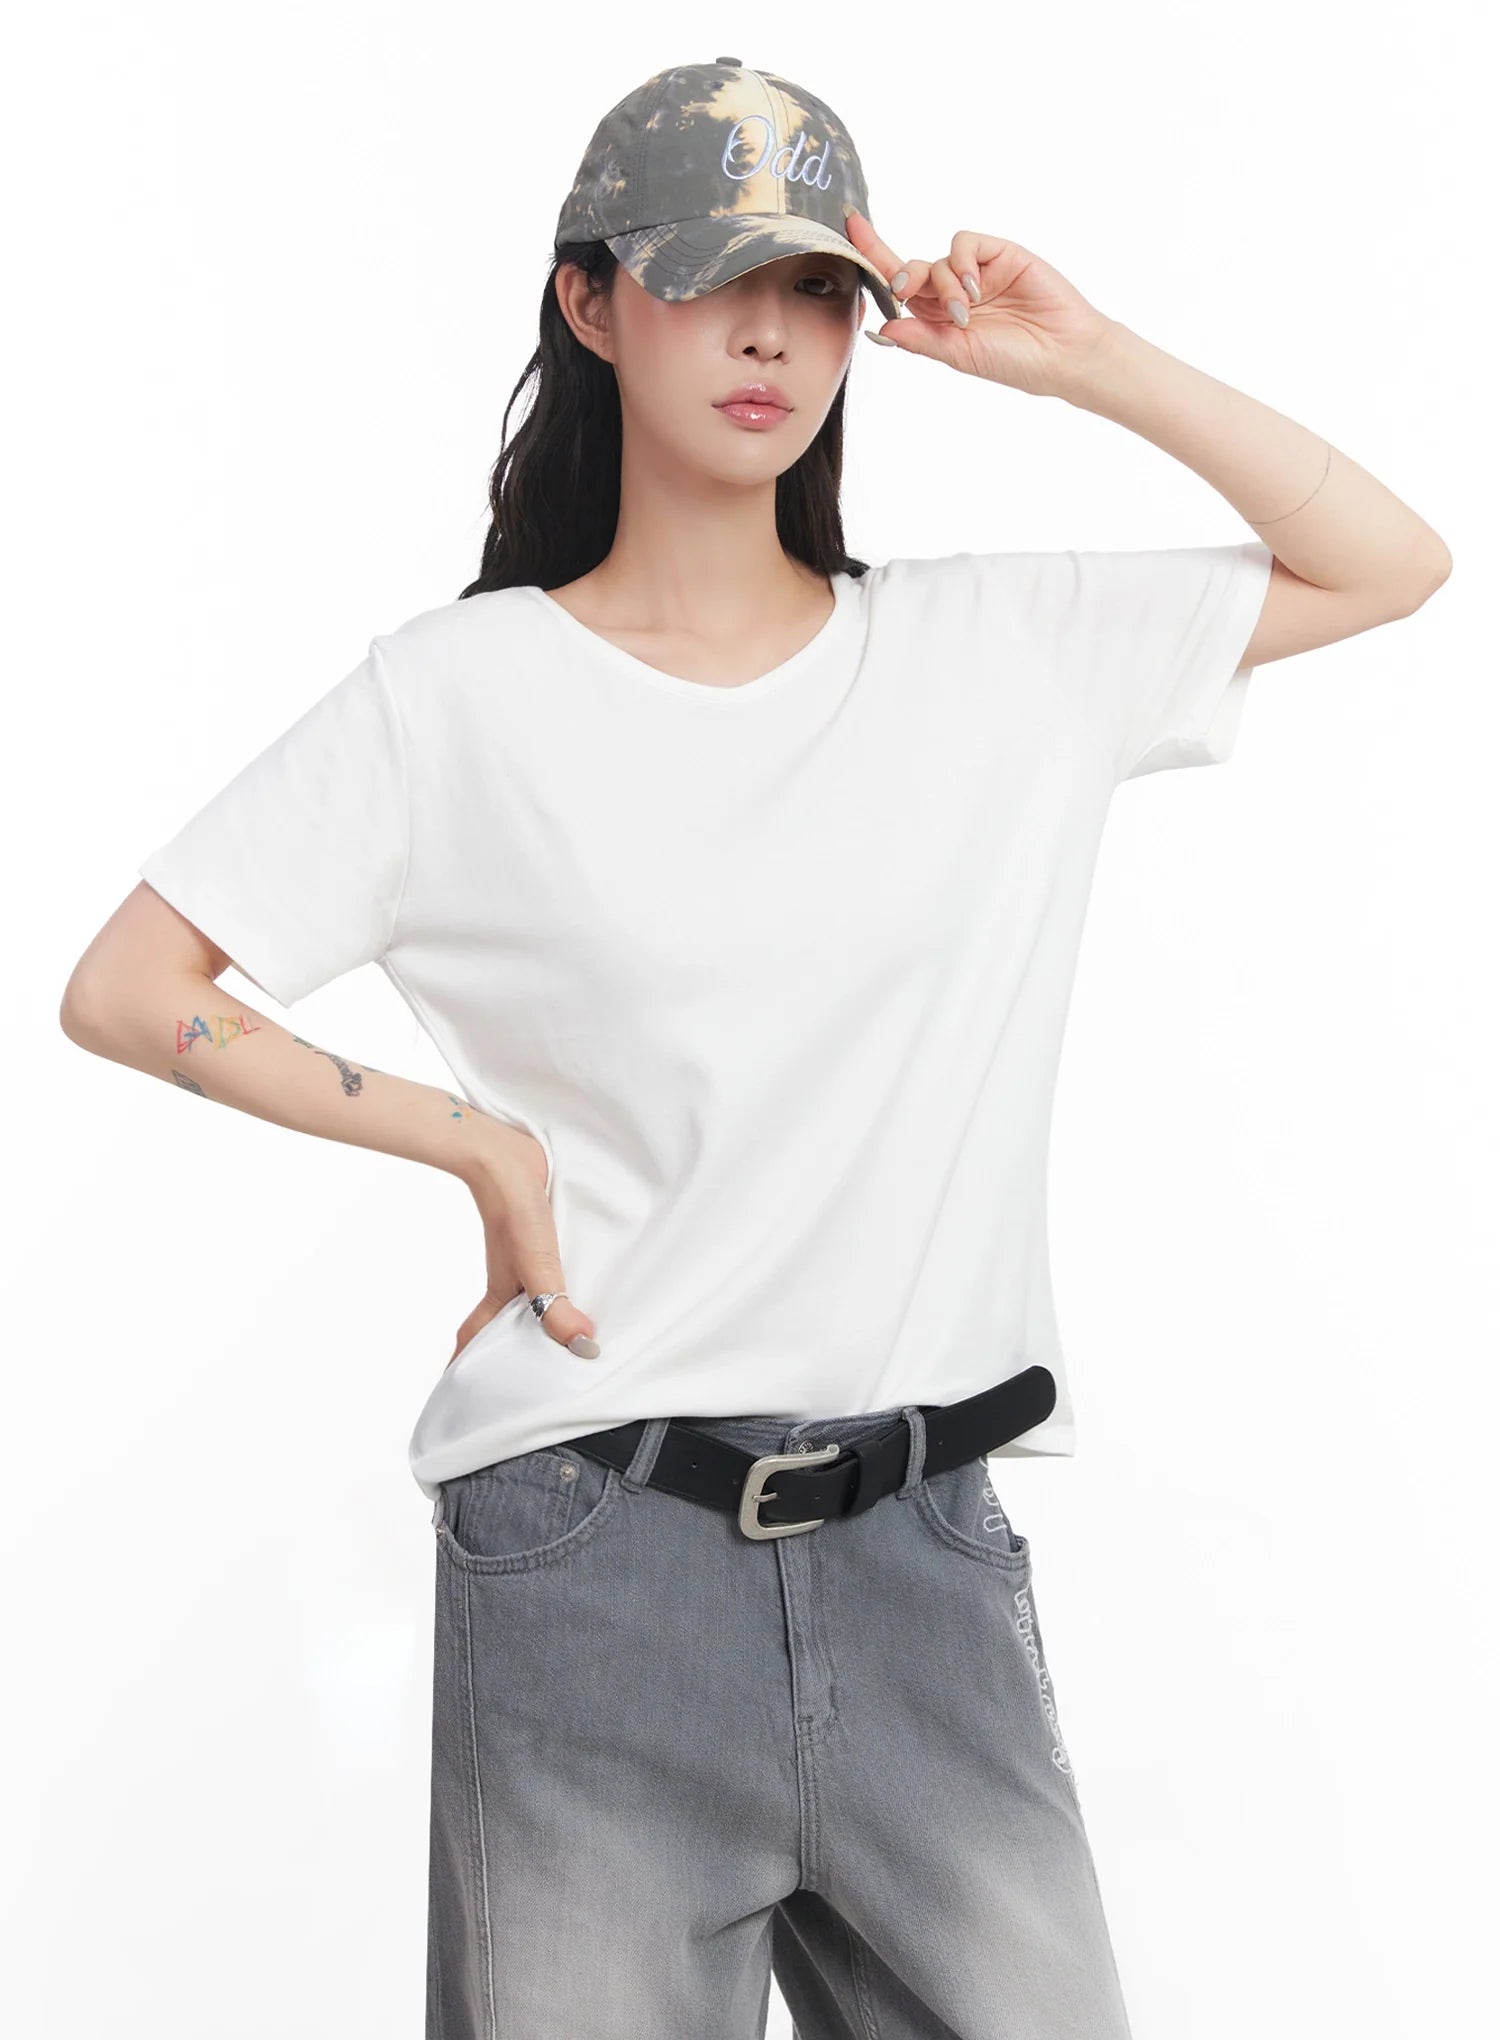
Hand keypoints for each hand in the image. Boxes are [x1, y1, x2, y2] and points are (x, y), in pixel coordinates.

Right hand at [446, 1125, 600, 1367]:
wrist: (508, 1154)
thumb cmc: (514, 1208)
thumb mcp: (536, 1262)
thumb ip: (555, 1304)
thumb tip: (582, 1346)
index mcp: (502, 1294)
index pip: (479, 1340)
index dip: (472, 1367)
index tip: (469, 1398)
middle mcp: (514, 1281)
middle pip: (510, 1326)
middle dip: (515, 1354)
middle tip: (534, 1382)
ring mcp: (528, 1260)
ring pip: (534, 1299)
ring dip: (545, 1320)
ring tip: (571, 1345)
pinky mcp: (545, 1239)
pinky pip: (553, 1273)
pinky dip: (564, 1288)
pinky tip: (586, 1289)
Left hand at [846, 208, 1116, 399]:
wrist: (1063, 353)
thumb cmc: (1014, 361)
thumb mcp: (958, 355)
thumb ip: (920, 339)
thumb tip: (880, 330)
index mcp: (938, 319)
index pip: (898, 287)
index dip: (873, 258)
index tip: (848, 230)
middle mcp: (953, 292)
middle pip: (911, 269)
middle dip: (899, 275)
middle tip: (903, 291)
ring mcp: (977, 272)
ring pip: (938, 260)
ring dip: (943, 284)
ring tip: (966, 312)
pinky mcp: (999, 254)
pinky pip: (966, 243)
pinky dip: (962, 263)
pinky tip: (974, 288)